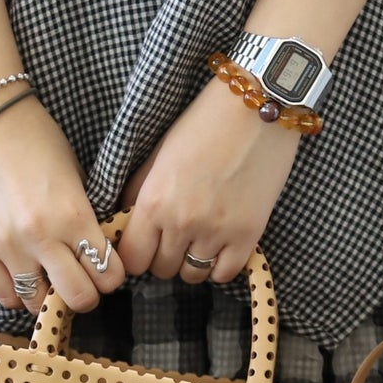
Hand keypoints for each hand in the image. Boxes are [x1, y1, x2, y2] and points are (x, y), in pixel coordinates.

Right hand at [0, 96, 123, 313]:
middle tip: (80, 281)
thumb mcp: (76, 178)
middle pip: (78, 297)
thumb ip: (86, 220)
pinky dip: (17, 293)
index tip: (105, 270)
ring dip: (48, 296)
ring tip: (47, 279)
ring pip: (38, 302)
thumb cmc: (37, 142)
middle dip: (85, 294)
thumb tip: (97, 257)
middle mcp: (42, 236)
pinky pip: (5, 294)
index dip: (111, 277)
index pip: (108, 275)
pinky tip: (23, 276)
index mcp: (74, 215)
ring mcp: (7, 245)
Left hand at [117, 79, 301, 284]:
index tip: (146, 245)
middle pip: (162, 269)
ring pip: (192, 275)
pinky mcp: (249, 235)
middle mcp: (182, 223)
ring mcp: (217, 232)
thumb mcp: (158, 155)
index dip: (137, 255)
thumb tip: (126, 224)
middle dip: (164, 256)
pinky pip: (224, 274)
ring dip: (192, 261)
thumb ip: (139, 193)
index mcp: (154, 202)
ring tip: (199, 239)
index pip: (133, 259)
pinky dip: (219, 265)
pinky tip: (220, 244)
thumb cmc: (203, 125)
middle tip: (175, 236)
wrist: (256, 107)